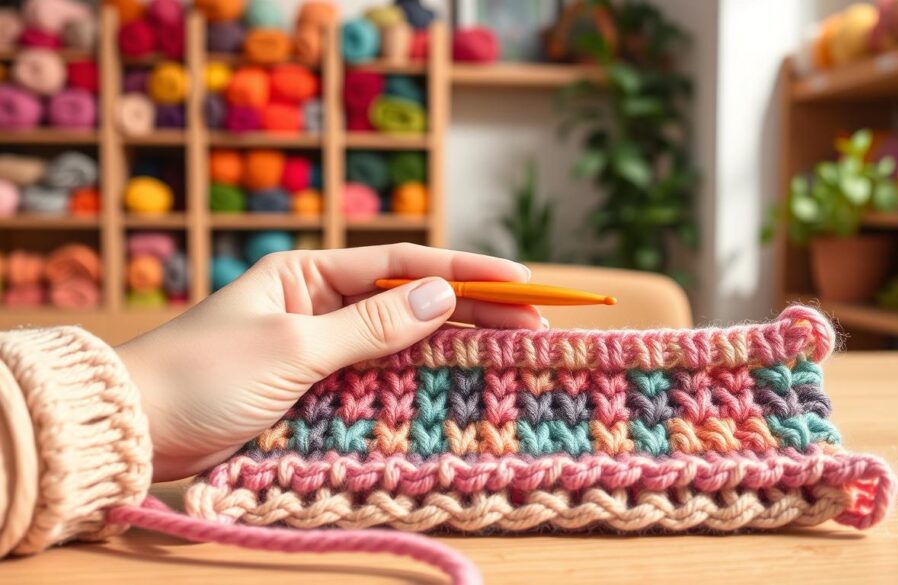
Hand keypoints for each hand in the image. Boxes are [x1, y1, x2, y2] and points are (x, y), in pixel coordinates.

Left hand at [117, 244, 542, 480]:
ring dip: (453, 346)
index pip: (404, 264)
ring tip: (514, 350)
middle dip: (473, 309)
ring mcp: (320, 347)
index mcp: (310, 273)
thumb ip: (372, 325)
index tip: (523, 279)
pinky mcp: (315, 389)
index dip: (466, 269)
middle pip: (412, 301)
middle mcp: (320, 303)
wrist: (136, 429)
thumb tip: (445, 293)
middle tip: (537, 321)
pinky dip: (417, 380)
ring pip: (401, 341)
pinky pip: (378, 378)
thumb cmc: (205, 375)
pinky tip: (456, 384)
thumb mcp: (295, 346)